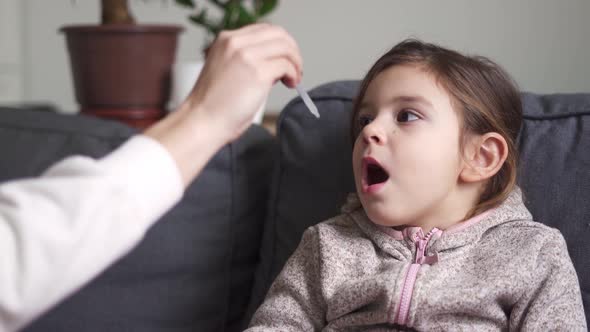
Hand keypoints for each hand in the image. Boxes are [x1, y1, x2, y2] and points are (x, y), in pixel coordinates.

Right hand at [181, 23, 302, 141]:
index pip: (264, 30)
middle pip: (278, 34)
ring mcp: (247, 56)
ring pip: (285, 47)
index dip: (280, 43)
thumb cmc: (213, 105)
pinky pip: (286, 65)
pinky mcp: (258, 73)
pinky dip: (293, 74)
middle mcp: (235, 42)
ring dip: (295, 62)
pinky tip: (291, 84)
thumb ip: (247, 60)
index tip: (285, 58)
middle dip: (292, 50)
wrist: (202, 122)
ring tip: (294, 79)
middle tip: (295, 69)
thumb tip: (275, 61)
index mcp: (226, 40)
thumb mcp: (226, 69)